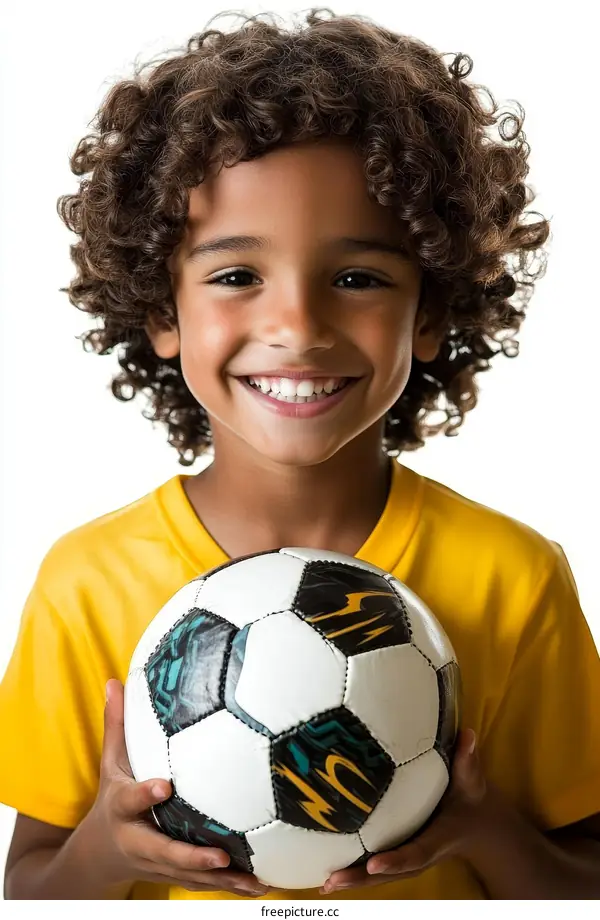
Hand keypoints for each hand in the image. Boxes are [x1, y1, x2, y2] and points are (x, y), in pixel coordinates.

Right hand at [81, 678, 269, 897]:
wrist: (102, 854)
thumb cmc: (113, 796)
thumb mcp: (110, 762)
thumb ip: (117, 724)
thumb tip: (114, 681)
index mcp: (122, 809)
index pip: (131, 800)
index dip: (145, 794)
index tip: (165, 786)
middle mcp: (140, 840)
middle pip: (164, 852)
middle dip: (192, 856)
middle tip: (220, 855)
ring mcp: (159, 864)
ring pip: (190, 876)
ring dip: (222, 881)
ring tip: (256, 881)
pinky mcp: (176, 875)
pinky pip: (204, 883)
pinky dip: (231, 886)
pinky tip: (262, 885)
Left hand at [321, 728, 487, 892]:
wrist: (475, 826)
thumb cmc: (469, 799)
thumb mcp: (472, 781)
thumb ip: (467, 760)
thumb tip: (468, 734)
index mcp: (437, 839)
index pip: (415, 853)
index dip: (395, 860)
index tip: (374, 864)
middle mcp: (420, 854)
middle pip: (389, 872)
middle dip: (361, 878)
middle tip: (334, 879)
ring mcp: (408, 859)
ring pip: (379, 876)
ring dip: (352, 880)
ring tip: (324, 883)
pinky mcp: (398, 855)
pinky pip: (374, 869)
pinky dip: (353, 874)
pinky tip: (325, 878)